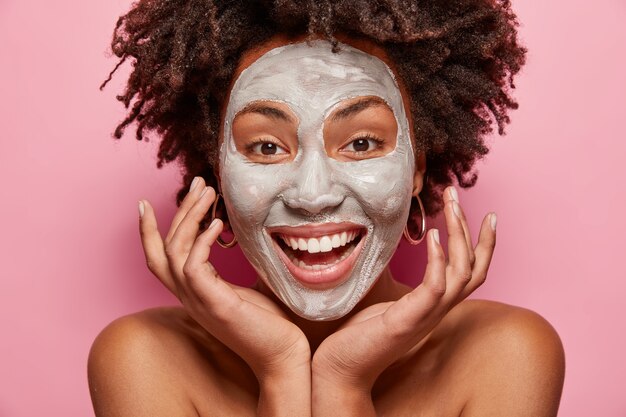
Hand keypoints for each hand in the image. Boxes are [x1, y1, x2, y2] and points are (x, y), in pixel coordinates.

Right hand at [138, 177, 309, 382]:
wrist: (283, 356)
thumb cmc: (270, 323)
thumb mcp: (249, 287)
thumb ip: (239, 266)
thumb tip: (249, 235)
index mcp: (194, 292)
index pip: (159, 259)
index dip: (148, 231)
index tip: (148, 201)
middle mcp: (189, 297)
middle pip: (163, 249)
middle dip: (177, 211)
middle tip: (198, 184)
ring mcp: (199, 302)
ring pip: (174, 253)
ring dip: (189, 218)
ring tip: (209, 193)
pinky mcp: (216, 305)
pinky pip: (194, 267)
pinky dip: (202, 241)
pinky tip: (218, 223)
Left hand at [312, 187, 496, 398]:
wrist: (341, 369)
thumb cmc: (360, 334)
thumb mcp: (383, 298)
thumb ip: (395, 277)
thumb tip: (388, 245)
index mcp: (434, 305)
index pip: (471, 272)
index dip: (482, 244)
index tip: (483, 213)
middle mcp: (437, 311)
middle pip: (474, 267)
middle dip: (471, 228)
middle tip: (457, 194)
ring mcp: (426, 316)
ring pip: (462, 273)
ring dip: (459, 236)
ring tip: (450, 206)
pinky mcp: (408, 320)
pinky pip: (435, 288)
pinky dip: (439, 261)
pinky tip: (432, 236)